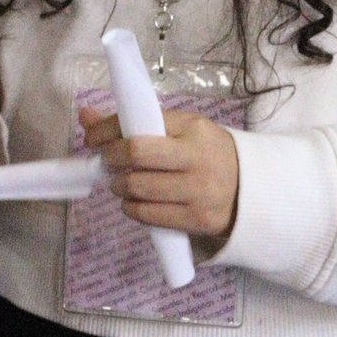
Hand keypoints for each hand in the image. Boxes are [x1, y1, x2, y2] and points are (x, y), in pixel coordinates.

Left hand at [81, 106, 241, 250]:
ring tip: (122, 183)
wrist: (251, 190)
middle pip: (135, 155)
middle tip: (107, 162)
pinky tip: (135, 202)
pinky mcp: (197, 219)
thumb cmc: (206, 155)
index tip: (93, 138)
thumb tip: (86, 117)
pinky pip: (148, 215)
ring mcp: (199, 191)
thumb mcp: (180, 131)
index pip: (138, 127)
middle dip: (110, 158)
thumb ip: (136, 124)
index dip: (106, 131)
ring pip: (137, 187)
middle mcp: (197, 158)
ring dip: (118, 186)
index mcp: (193, 128)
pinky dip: (131, 208)